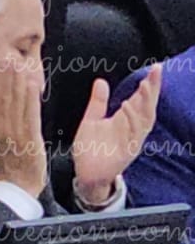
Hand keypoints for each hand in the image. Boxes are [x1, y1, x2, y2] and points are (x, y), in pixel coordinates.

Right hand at [0, 70, 46, 196]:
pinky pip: (30, 113)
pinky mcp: (29, 136)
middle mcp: (3, 125)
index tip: (0, 64)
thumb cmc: (10, 160)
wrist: (19, 182)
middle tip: (9, 58)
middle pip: (5, 96)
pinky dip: (30, 98)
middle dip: (7, 77)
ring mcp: (15, 130)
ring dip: (18, 82)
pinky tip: (33, 85)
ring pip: (16, 101)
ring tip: (20, 65)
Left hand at [72, 64, 161, 204]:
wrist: (86, 174)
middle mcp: (132, 130)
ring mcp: (131, 141)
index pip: (141, 99)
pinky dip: (133, 121)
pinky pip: (133, 134)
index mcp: (125, 120)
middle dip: (153, 89)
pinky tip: (129, 108)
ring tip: (144, 87)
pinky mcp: (126, 152)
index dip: (149, 85)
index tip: (155, 69)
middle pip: (148, 107)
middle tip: (156, 72)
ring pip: (144, 120)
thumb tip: (101, 82)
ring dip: (145, 103)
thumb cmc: (91, 148)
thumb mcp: (91, 120)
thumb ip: (98, 102)